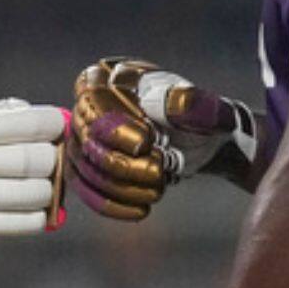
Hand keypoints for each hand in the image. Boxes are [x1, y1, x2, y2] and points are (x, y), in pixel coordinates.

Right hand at [69, 58, 255, 220]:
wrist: (204, 140)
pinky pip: (85, 189)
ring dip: (122, 188)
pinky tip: (141, 210)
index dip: (114, 128)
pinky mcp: (88, 165)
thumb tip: (172, 103)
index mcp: (113, 77)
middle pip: (87, 140)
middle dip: (124, 165)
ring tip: (158, 190)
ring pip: (85, 168)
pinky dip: (112, 205)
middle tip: (159, 172)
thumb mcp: (204, 107)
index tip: (147, 143)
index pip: (93, 101)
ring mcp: (85, 136)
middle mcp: (91, 104)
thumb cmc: (202, 118)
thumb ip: (192, 104)